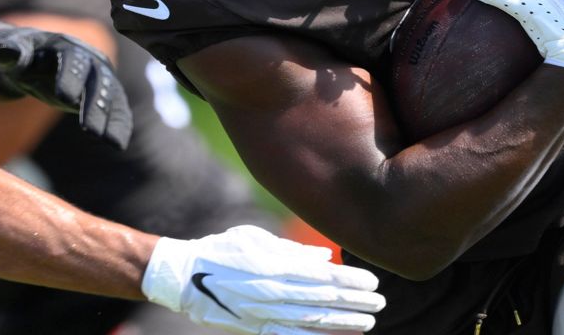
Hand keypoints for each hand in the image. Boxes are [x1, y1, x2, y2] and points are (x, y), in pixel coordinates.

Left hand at [0, 27, 132, 148]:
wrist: (33, 61)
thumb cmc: (19, 57)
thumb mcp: (10, 54)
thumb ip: (8, 53)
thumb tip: (0, 52)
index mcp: (65, 45)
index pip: (72, 59)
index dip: (70, 77)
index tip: (64, 99)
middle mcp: (89, 58)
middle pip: (97, 81)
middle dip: (94, 105)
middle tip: (89, 131)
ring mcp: (100, 75)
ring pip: (112, 97)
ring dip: (113, 119)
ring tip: (112, 143)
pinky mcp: (104, 94)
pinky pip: (116, 109)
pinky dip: (120, 125)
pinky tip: (119, 144)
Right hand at [142, 225, 384, 333]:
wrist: (183, 277)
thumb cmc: (221, 250)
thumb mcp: (255, 239)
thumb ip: (291, 250)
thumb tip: (325, 258)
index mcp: (272, 265)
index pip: (321, 276)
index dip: (349, 281)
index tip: (373, 282)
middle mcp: (270, 291)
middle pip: (322, 301)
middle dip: (354, 303)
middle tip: (380, 302)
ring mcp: (262, 314)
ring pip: (311, 323)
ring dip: (343, 324)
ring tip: (367, 322)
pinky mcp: (254, 329)